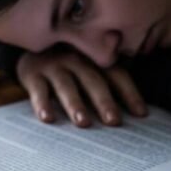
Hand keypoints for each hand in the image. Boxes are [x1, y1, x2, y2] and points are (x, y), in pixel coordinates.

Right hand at [16, 48, 147, 126]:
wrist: (30, 47)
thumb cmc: (68, 64)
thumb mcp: (89, 66)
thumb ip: (108, 82)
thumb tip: (138, 112)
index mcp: (95, 58)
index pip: (116, 75)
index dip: (129, 93)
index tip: (141, 114)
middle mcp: (76, 59)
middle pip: (93, 80)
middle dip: (104, 101)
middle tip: (113, 121)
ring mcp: (53, 65)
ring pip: (66, 85)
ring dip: (75, 104)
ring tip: (83, 123)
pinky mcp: (31, 73)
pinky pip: (38, 90)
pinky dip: (41, 104)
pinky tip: (47, 119)